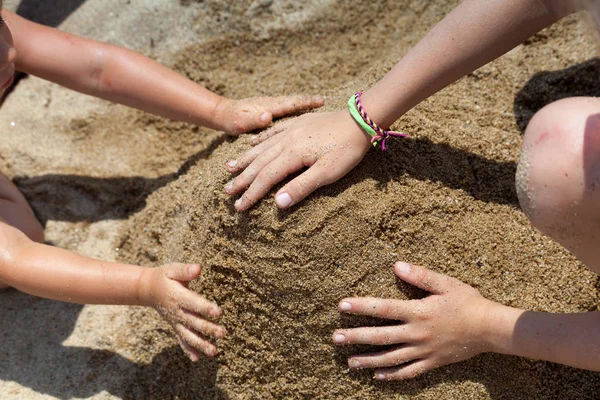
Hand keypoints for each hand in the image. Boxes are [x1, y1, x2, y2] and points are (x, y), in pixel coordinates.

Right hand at [138, 263, 224, 360]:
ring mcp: (176, 321)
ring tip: (214, 351)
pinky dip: (188, 350)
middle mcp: (176, 311)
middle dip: (208, 328)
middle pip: (194, 321)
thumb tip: (198, 268)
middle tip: (222, 333)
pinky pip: (181, 340)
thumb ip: (185, 270)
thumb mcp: (172, 270)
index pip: (193, 303)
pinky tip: (197, 359)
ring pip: (188, 335)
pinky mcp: (175, 326)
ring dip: (201, 343)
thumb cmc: (164, 277)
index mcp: (177, 296)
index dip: (205, 307)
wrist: (148, 289)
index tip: (217, 312)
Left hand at [214, 95, 323, 134]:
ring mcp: (271, 106)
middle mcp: (272, 105)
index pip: (292, 104)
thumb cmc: (231, 120)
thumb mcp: (240, 123)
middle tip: (325, 99)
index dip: (306, 103)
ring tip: (318, 104)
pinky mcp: (269, 111)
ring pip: (291, 105)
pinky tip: (301, 114)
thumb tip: (267, 116)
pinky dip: (295, 109)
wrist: (221, 114)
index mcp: (269, 108)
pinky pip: (286, 110)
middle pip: (294, 101)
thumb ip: (254, 120)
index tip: (321, 101)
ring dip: (304, 104)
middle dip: (309, 101)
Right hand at [224, 110, 371, 210]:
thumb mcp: (328, 172)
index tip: (239, 207)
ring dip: (246, 159)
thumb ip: (302, 187)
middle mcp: (287, 140)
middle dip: (243, 178)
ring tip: (230, 169)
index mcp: (293, 154)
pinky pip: (273, 131)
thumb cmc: (347, 149)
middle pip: (259, 162)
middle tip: (227, 191)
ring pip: (262, 147)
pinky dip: (260, 140)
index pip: (266, 177)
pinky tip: (251, 143)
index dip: (252, 193)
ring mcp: (292, 129)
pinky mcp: (299, 123)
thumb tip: (278, 203)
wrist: (361, 120)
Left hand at [333, 262, 493, 379]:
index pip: (383, 309)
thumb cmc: (468, 302)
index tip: (341, 306)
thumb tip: (396, 266)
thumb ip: (420, 276)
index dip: (361, 307)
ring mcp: (424, 351)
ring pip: (391, 358)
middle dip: (356, 337)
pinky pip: (409, 372)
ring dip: (368, 360)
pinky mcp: (432, 362)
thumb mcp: (446, 284)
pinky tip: (377, 376)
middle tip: (334, 339)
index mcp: (418, 312)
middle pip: (381, 336)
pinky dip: (392, 375)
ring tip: (349, 362)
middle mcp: (417, 333)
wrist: (491, 329)